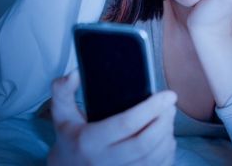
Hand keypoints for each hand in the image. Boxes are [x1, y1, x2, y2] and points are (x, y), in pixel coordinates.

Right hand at [47, 70, 177, 165]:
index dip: (151, 108)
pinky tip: (166, 138)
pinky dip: (167, 153)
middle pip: (145, 143)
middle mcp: (104, 161)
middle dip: (164, 121)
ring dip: (167, 136)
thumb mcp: (60, 114)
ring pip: (154, 158)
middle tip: (170, 106)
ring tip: (168, 118)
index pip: (125, 124)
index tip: (168, 95)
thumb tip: (75, 73)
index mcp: (89, 141)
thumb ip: (62, 90)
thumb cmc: (70, 137)